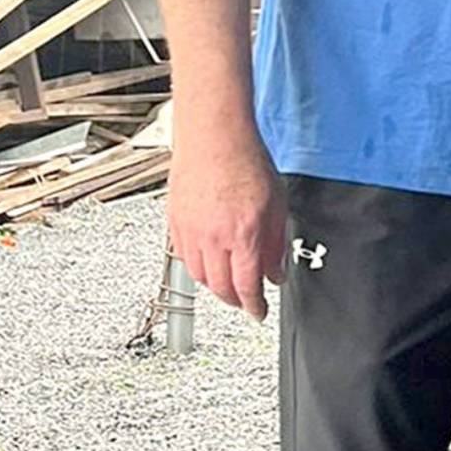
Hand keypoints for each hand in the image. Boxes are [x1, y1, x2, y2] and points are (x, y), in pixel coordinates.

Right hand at [168, 134, 286, 319]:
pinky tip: (210, 260)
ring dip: (216, 285)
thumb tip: (276, 271)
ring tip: (229, 281)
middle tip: (246, 300)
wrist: (214, 138)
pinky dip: (198, 266)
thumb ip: (275, 243)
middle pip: (221, 288)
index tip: (259, 312)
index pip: (247, 286)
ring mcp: (190, 232)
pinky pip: (184, 258)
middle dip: (235, 300)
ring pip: (200, 277)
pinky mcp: (174, 224)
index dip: (254, 305)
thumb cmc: (246, 161)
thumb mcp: (276, 203)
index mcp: (243, 234)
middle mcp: (214, 238)